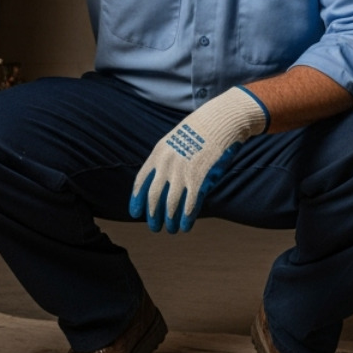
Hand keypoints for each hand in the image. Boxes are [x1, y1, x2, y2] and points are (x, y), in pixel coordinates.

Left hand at [129, 87, 268, 233]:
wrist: (218, 123)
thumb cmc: (197, 133)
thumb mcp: (173, 143)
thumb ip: (164, 161)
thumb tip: (159, 182)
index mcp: (158, 155)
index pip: (141, 182)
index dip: (137, 200)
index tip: (135, 213)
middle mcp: (167, 165)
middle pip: (154, 197)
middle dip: (153, 215)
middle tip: (154, 227)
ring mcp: (182, 173)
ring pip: (171, 205)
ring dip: (169, 221)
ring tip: (171, 230)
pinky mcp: (199, 179)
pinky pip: (189, 204)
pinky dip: (185, 218)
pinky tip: (185, 227)